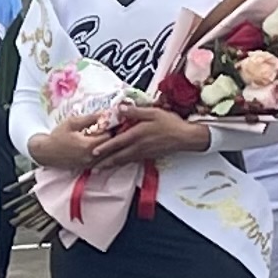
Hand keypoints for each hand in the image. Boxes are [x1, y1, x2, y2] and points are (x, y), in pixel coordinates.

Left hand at [87, 104, 213, 167]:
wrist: (185, 138)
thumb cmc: (170, 123)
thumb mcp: (153, 112)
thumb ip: (135, 111)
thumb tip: (119, 108)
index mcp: (137, 135)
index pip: (117, 143)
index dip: (104, 148)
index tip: (92, 153)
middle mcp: (138, 147)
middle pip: (118, 156)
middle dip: (104, 162)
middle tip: (92, 168)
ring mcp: (143, 153)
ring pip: (124, 161)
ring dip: (111, 165)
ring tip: (101, 169)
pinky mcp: (148, 156)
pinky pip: (132, 161)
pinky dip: (122, 164)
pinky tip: (119, 164)